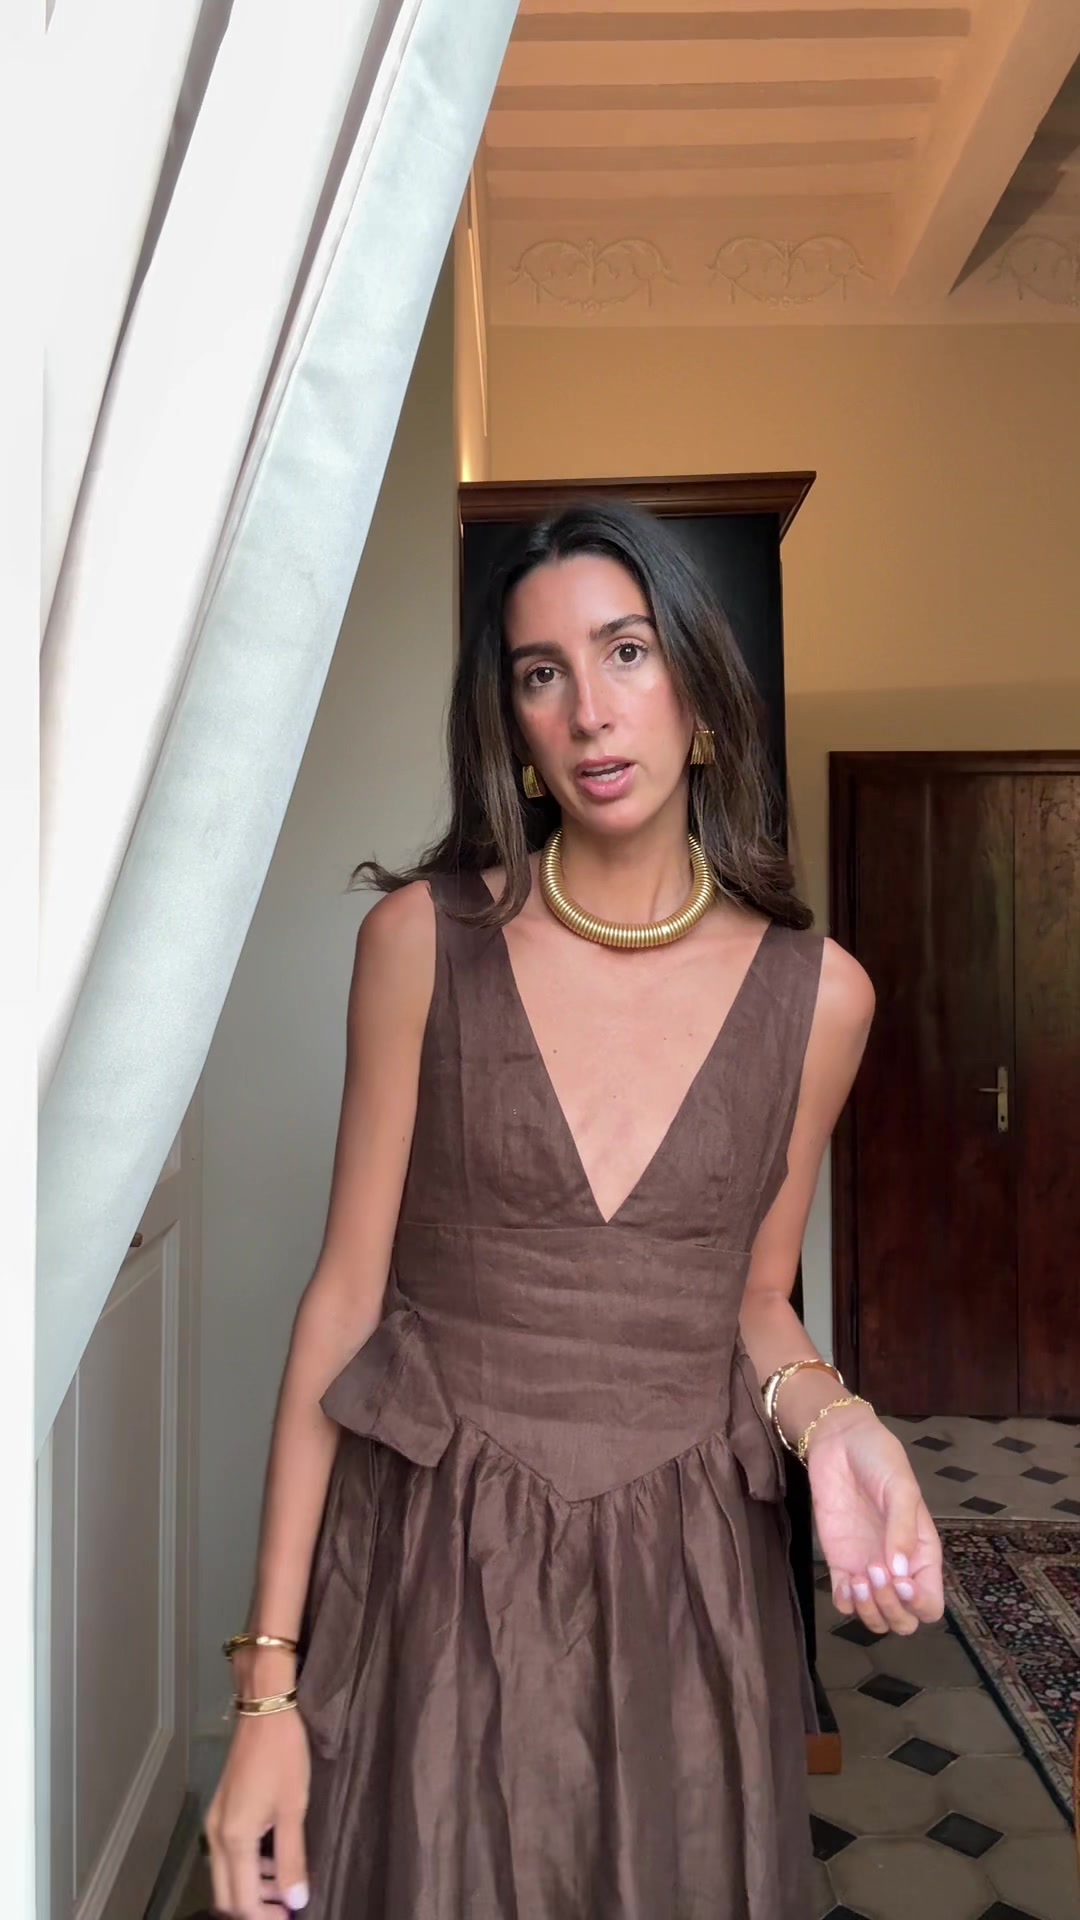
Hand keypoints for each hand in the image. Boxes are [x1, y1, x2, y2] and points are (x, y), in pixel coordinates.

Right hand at [205, 1703, 310, 1918]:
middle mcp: (216, 1836)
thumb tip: (296, 1902)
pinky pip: (228, 1855)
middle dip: (254, 1909)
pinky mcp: (221, 1812)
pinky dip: (248, 1868)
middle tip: (286, 1910)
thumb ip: (292, 1859)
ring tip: (284, 1889)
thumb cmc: (283, 1756)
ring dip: (252, 1889)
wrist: (264, 1711)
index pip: (241, 1902)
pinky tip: (273, 1861)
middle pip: (227, 1895)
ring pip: (226, 1876)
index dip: (265, 1919)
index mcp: (234, 1840)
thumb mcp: (293, 1808)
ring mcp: (215, 1823)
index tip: (290, 1918)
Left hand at [806, 1404, 943, 1635]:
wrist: (840, 1443)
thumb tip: (901, 1571)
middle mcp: (898, 1568)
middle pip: (904, 1620)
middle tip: (875, 1572)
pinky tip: (845, 1581)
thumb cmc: (879, 1459)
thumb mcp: (900, 1487)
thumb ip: (903, 1528)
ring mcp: (868, 1568)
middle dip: (891, 1609)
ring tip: (858, 1579)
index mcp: (922, 1554)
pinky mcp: (841, 1563)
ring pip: (875, 1617)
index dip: (919, 1604)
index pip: (931, 1603)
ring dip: (868, 1611)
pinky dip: (845, 1603)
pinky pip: (844, 1602)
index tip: (901, 1581)